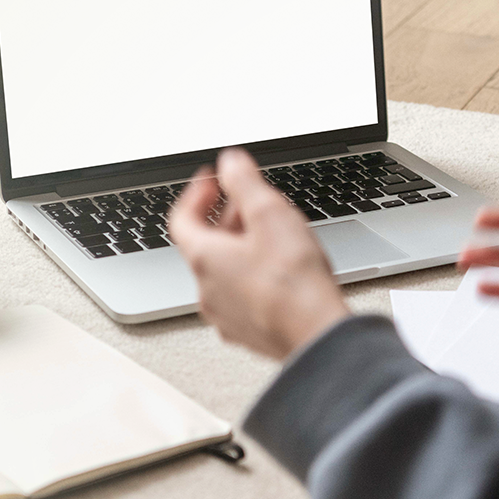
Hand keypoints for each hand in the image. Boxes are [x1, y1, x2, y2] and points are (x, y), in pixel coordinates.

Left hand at [168, 147, 349, 360]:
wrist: (316, 336)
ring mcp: (225, 315)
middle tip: (246, 203)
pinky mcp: (248, 332)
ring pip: (223, 273)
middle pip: (204, 246)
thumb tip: (230, 162)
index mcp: (205, 259)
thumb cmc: (293, 282)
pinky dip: (251, 277)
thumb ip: (244, 182)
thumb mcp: (269, 214)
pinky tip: (278, 272)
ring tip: (267, 234)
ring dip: (239, 248)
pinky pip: (241, 297)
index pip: (182, 218)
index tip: (212, 181)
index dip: (196, 194)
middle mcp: (207, 290)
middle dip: (224, 218)